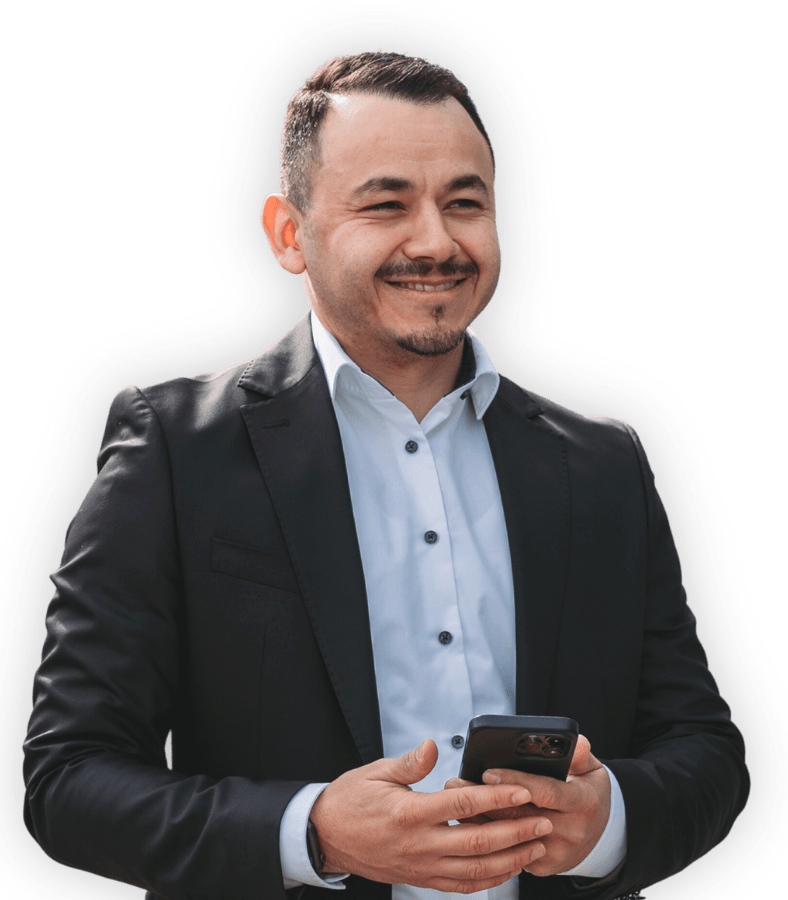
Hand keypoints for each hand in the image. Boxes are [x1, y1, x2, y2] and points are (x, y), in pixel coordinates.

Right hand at [309, 738, 553, 892]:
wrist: (325, 837)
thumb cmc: (350, 800)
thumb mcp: (376, 772)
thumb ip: (410, 762)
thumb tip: (433, 746)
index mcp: (410, 813)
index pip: (463, 805)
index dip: (496, 799)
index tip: (522, 791)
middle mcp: (419, 844)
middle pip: (478, 843)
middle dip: (516, 834)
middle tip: (544, 822)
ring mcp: (420, 866)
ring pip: (474, 871)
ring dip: (509, 861)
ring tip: (535, 848)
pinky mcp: (419, 878)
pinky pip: (459, 886)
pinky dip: (486, 881)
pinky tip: (505, 871)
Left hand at [444, 735, 609, 876]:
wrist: (600, 835)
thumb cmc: (588, 794)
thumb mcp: (592, 770)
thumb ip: (580, 755)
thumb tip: (575, 742)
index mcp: (583, 802)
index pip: (545, 791)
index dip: (515, 782)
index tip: (487, 772)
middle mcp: (572, 830)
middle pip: (520, 815)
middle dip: (484, 798)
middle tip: (455, 783)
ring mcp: (556, 852)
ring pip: (510, 835)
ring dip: (479, 817)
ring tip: (454, 799)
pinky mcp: (543, 866)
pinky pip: (510, 851)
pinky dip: (488, 836)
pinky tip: (468, 821)